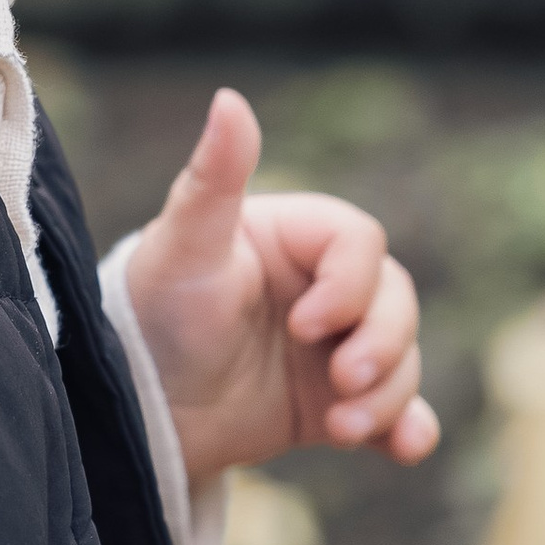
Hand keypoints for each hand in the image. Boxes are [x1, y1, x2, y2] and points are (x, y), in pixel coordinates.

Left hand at [124, 88, 439, 484]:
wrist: (137, 406)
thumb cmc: (154, 311)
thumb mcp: (182, 245)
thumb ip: (213, 177)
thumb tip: (229, 97)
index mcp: (297, 236)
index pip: (361, 243)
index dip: (349, 285)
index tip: (305, 324)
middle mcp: (325, 286)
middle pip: (396, 301)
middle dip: (381, 345)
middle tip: (343, 382)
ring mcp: (336, 346)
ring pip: (402, 359)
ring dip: (388, 394)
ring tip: (344, 427)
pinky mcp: (337, 401)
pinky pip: (397, 412)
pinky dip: (407, 428)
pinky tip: (404, 447)